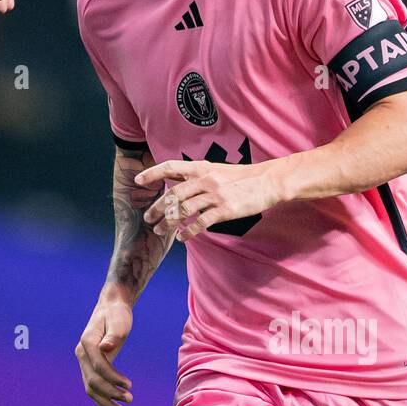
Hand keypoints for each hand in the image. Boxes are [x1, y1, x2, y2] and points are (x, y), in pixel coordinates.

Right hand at [74, 296, 133, 405]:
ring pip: (90, 386)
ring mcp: (84, 360)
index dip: (113, 378)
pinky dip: (99, 400)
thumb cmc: (117, 314)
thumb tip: (106, 347)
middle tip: (129, 400)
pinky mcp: (90, 365)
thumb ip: (113, 335)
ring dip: (104, 401)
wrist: (111, 307)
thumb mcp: (119, 321)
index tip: (130, 385)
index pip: (99, 366)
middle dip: (109, 394)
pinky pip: (92, 385)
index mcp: (87, 342)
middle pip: (92, 380)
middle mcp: (82, 353)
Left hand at [135, 159, 279, 241]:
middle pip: (174, 194)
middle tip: (148, 219)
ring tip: (160, 231)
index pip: (171, 167)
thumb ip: (199, 177)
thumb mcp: (218, 171)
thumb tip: (180, 186)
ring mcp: (215, 195)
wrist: (268, 181)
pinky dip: (188, 232)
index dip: (153, 173)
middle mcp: (205, 179)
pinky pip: (200, 222)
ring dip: (169, 222)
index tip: (138, 181)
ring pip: (183, 210)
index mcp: (202, 168)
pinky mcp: (225, 209)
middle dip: (157, 207)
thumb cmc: (243, 178)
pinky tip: (182, 238)